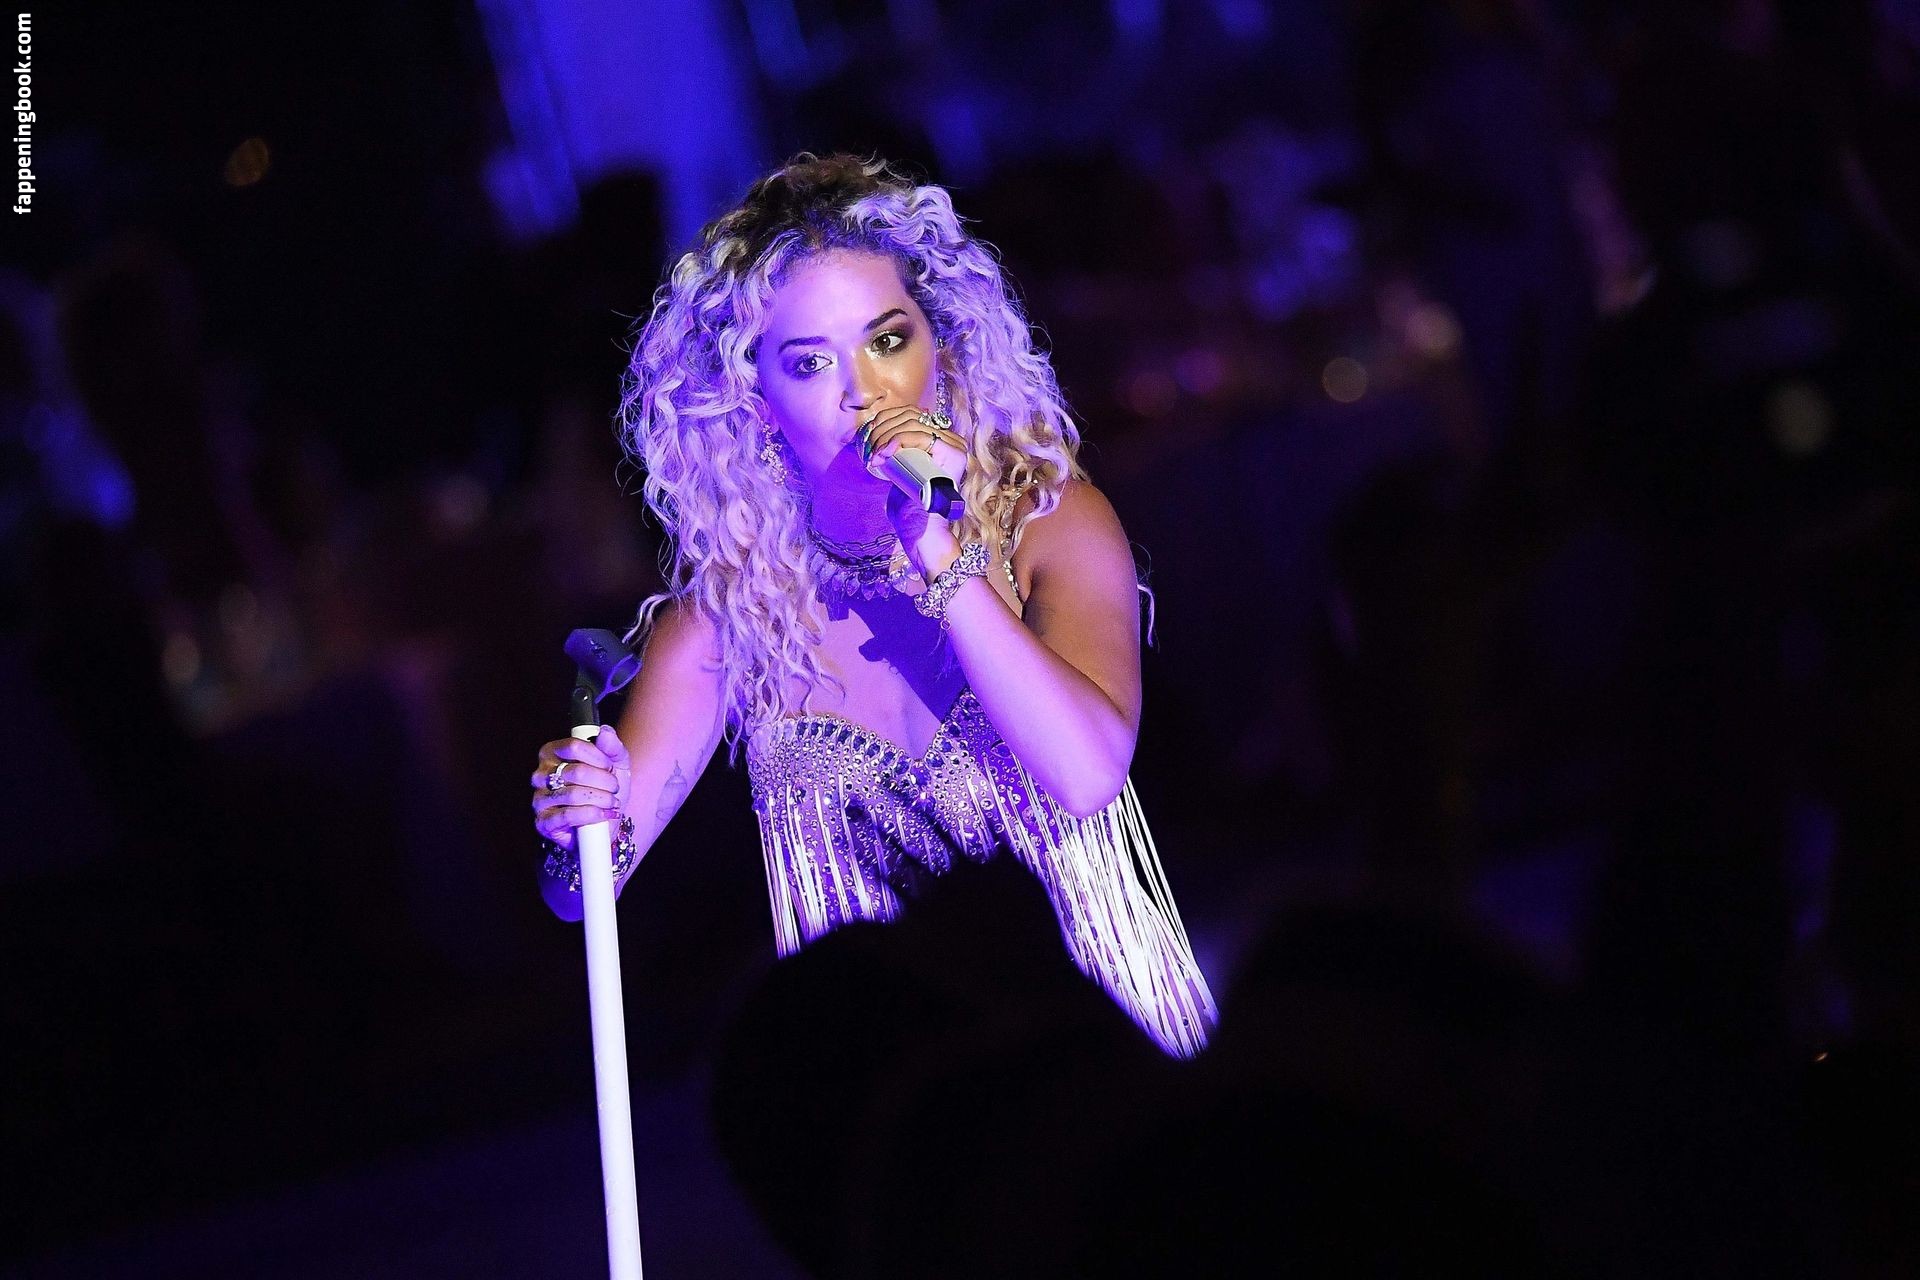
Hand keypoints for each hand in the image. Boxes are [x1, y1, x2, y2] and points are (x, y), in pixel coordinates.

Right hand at [530, 727, 630, 852]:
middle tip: (614, 788)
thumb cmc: (605, 788)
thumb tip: (605, 731)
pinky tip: (604, 814)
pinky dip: (592, 815)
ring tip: (612, 802)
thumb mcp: (616, 764)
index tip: (609, 766)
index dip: (598, 757)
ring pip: (574, 794)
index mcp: (552, 754)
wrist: (604, 822)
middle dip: (604, 781)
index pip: (574, 746)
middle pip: (577, 772)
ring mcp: (539, 799)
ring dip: (602, 799)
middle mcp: (540, 775)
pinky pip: (568, 816)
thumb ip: (612, 747)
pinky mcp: (544, 823)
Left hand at [859, 407, 968, 575]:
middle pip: (911, 416)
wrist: (919, 528)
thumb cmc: (907, 502)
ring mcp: (955, 446)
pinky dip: (897, 441)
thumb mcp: (900, 467)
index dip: (884, 419)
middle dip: (882, 429)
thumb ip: (897, 448)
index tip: (867, 439)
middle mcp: (952, 440)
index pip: (910, 413)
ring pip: (913, 424)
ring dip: (885, 436)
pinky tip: (882, 455)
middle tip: (867, 450)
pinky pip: (922, 436)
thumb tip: (876, 427)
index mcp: (941, 439)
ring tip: (872, 457)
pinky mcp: (953, 454)